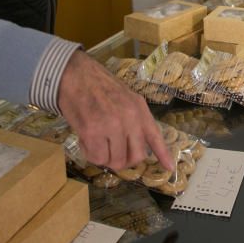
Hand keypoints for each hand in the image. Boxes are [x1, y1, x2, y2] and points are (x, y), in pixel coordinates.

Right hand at [57, 50, 172, 170]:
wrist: (74, 74)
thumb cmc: (97, 86)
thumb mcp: (126, 97)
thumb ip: (134, 118)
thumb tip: (136, 144)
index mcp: (139, 109)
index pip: (155, 136)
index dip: (163, 154)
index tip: (170, 168)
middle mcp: (129, 118)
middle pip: (135, 157)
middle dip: (124, 160)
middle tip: (112, 152)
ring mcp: (112, 126)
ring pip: (115, 161)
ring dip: (104, 157)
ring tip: (96, 141)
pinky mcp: (92, 132)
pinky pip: (97, 158)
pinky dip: (90, 154)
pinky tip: (86, 140)